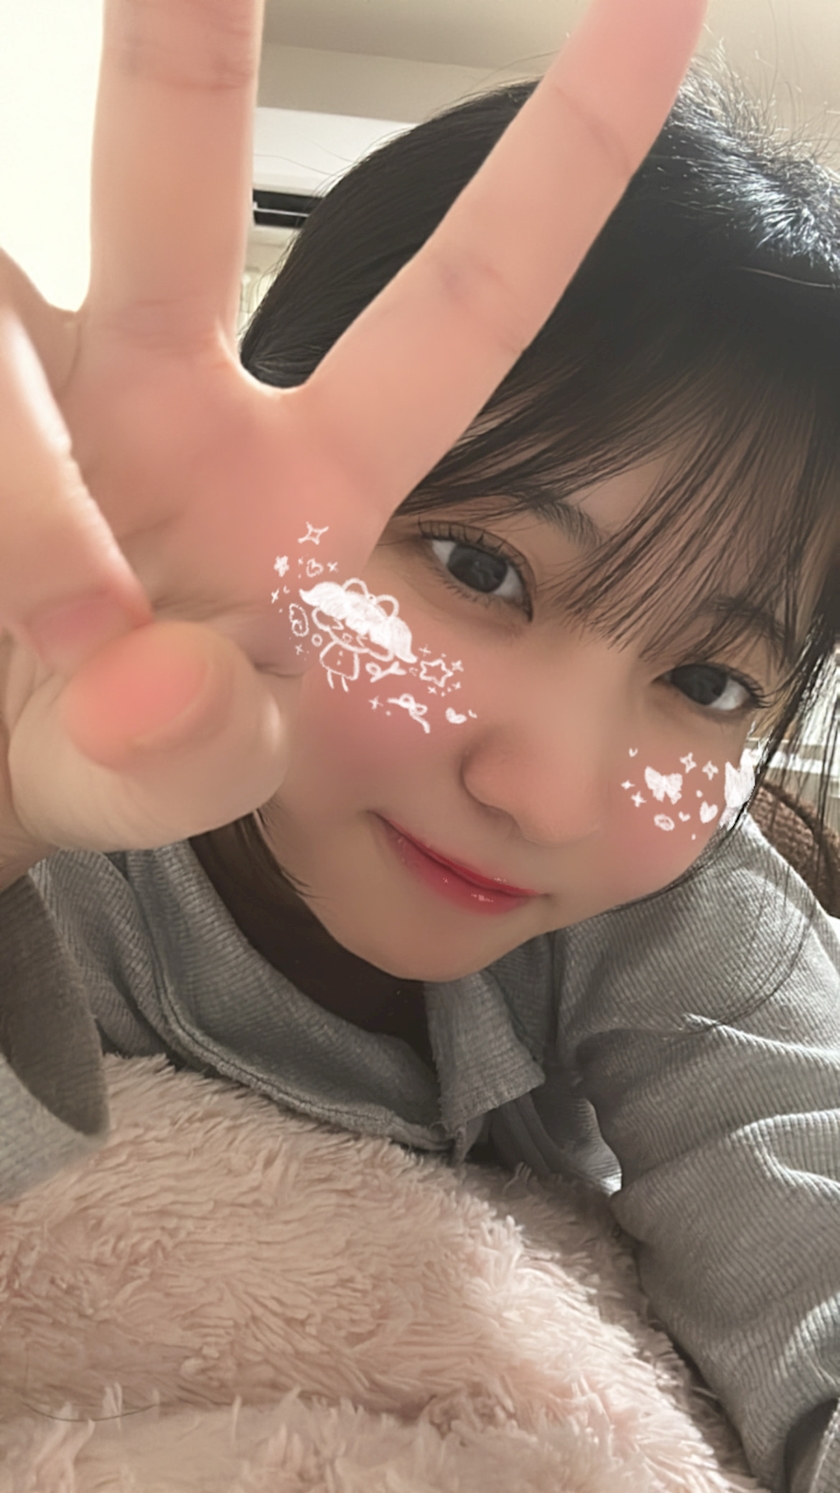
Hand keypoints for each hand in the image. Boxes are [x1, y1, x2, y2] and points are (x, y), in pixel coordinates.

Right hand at [0, 0, 705, 858]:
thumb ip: (185, 767)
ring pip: (4, 328)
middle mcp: (167, 386)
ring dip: (27, 494)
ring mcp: (39, 376)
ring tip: (67, 640)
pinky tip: (1, 590)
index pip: (458, 309)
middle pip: (171, 160)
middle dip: (182, 29)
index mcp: (293, 479)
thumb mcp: (155, 785)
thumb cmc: (91, 753)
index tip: (666, 8)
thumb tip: (173, 678)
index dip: (566, 164)